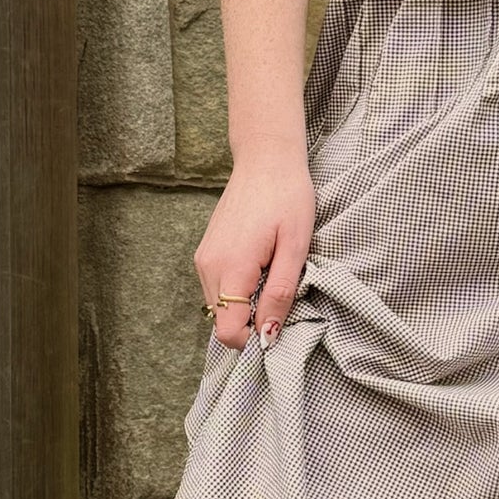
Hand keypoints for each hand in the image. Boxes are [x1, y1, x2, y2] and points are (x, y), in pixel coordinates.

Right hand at [195, 144, 316, 351]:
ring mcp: (203, 259)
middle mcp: (208, 266)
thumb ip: (281, 293)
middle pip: (221, 322)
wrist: (265, 158)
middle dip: (250, 324)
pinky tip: (259, 269)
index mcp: (231, 267)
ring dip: (245, 307)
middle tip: (280, 299)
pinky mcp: (205, 253)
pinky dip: (238, 292)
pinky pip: (218, 290)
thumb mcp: (296, 247)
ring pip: (219, 308)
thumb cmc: (287, 197)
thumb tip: (269, 335)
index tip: (278, 325)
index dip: (253, 339)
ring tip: (271, 278)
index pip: (228, 331)